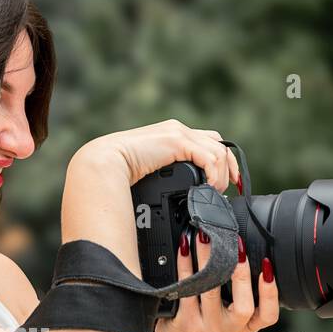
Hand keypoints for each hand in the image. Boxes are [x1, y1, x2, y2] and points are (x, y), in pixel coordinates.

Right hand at [75, 118, 239, 190]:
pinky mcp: (175, 139)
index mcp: (171, 138)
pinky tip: (208, 187)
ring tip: (213, 193)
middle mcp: (177, 131)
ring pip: (218, 150)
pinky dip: (214, 173)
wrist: (101, 165)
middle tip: (230, 189)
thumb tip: (175, 200)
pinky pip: (208, 156)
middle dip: (230, 167)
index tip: (229, 184)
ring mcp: (177, 132)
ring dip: (221, 175)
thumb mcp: (150, 178)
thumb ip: (165, 180)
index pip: (208, 143)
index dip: (223, 163)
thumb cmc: (117, 177)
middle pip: (219, 143)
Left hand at [153, 229, 280, 331]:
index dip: (271, 294)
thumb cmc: (209, 324)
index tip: (267, 269)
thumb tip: (244, 253)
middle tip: (237, 247)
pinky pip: (186, 290)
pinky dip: (185, 266)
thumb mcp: (233, 318)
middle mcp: (229, 329)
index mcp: (246, 325)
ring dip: (208, 260)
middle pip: (243, 307)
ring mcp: (207, 327)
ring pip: (210, 292)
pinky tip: (184, 249)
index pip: (269, 316)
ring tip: (206, 238)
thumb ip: (245, 295)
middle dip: (242, 274)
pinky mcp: (185, 322)